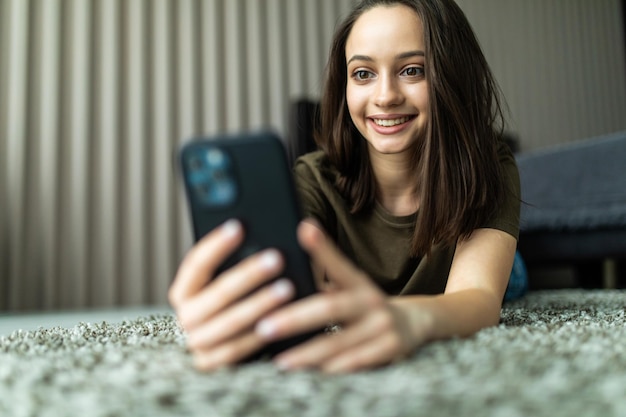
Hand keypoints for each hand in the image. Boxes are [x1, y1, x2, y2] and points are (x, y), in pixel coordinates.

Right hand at [168, 220, 296, 369]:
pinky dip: (259, 334)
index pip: (196, 264)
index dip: (216, 245)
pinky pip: (236, 350)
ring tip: (288, 287)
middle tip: (276, 257)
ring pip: (229, 322)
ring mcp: (197, 343)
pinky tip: (281, 319)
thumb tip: (257, 230)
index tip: (239, 226)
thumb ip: (241, 259)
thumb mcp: (236, 279)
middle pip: (216, 293)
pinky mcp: (212, 365)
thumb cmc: (243, 300)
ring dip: (259, 304)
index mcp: (184, 291)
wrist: (241, 343)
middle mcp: (185, 317)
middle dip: (248, 274)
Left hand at [253, 220, 428, 372]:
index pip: (338, 263)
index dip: (323, 247)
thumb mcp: (349, 289)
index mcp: (358, 282)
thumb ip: (320, 281)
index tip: (304, 230)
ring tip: (279, 360)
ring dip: (307, 353)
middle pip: (331, 307)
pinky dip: (331, 369)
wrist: (413, 326)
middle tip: (264, 327)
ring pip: (340, 342)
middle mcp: (372, 301)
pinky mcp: (391, 350)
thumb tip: (279, 271)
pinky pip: (356, 363)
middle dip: (295, 319)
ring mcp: (383, 326)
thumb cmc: (364, 308)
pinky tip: (309, 374)